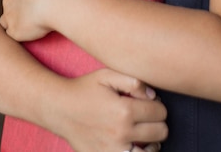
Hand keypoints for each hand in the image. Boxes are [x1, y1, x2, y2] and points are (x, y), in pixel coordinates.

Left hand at [0, 0, 61, 40]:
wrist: (53, 1)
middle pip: (9, 5)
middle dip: (18, 7)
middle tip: (35, 9)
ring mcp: (8, 16)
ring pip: (7, 21)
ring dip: (17, 22)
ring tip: (33, 22)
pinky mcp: (13, 32)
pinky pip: (13, 35)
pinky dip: (21, 34)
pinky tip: (33, 31)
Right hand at [53, 68, 167, 151]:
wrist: (60, 109)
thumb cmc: (84, 89)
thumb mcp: (107, 75)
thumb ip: (133, 81)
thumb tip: (153, 95)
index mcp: (125, 110)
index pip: (160, 111)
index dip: (158, 104)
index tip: (150, 102)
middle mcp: (122, 133)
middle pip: (160, 131)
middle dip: (158, 121)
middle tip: (147, 115)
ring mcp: (114, 150)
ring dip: (153, 142)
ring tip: (147, 134)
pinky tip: (136, 146)